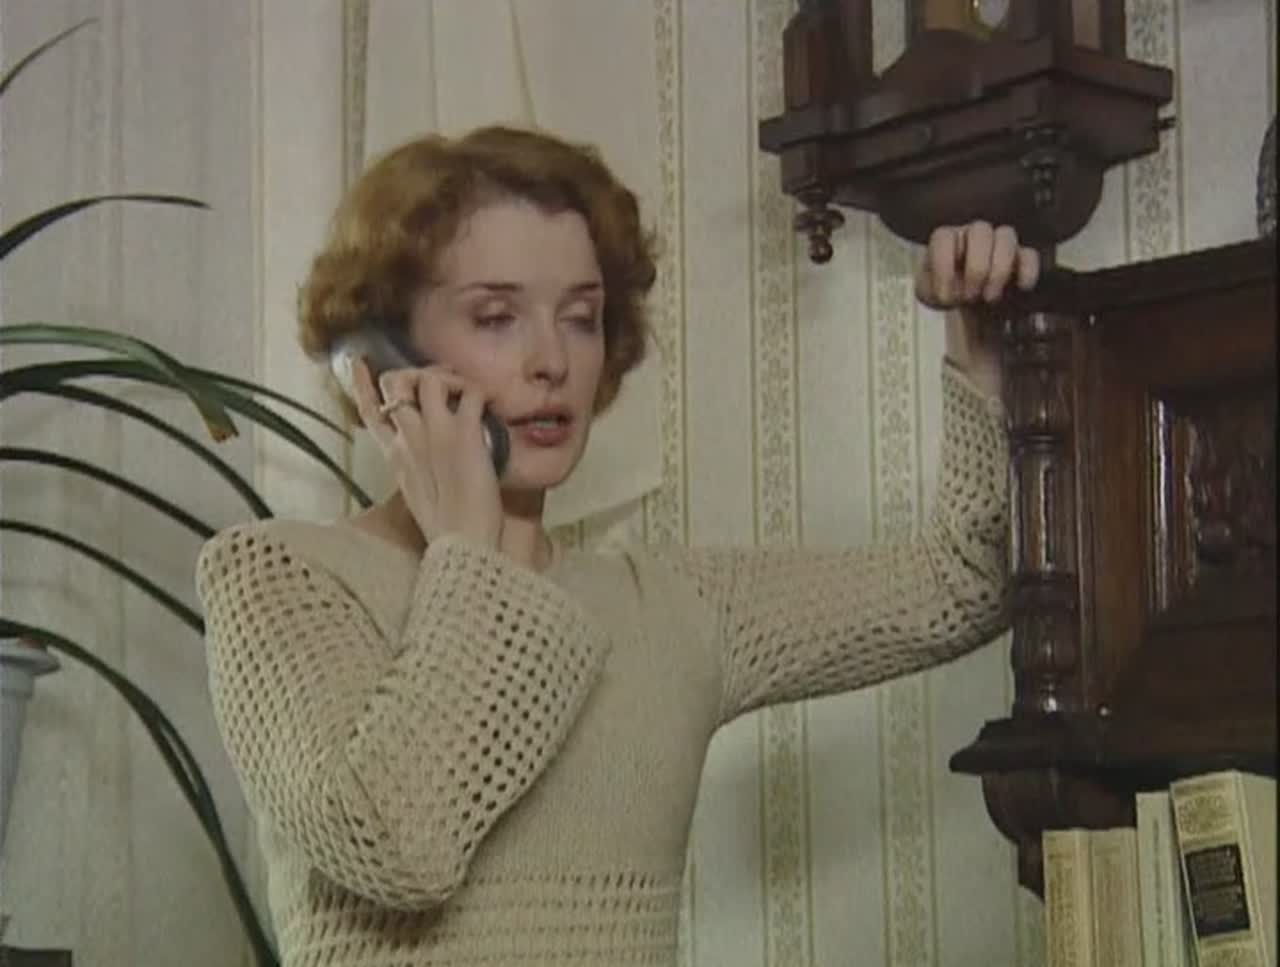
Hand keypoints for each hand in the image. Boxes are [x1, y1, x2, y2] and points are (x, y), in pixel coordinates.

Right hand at [352, 358, 501, 549]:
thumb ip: (413, 468)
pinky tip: (490, 404)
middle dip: (416, 373)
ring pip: (428, 378)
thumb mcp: (415, 494)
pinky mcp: (463, 434)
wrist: (462, 542)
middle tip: (443, 382)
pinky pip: (471, 392)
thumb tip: (427, 457)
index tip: (359, 362)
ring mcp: (434, 432)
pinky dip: (480, 390)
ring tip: (466, 391)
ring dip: (449, 376)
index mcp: (394, 454)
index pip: (368, 411)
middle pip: (394, 383)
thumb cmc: (444, 527)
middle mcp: (408, 437)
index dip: (362, 383)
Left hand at [915, 221, 1039, 308]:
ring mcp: (998, 242)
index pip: (944, 238)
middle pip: (980, 231)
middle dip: (976, 268)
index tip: (945, 296)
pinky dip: (1028, 270)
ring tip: (990, 298)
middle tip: (970, 297)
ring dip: (999, 269)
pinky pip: (1030, 254)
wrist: (967, 300)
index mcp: (947, 239)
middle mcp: (973, 234)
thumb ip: (929, 290)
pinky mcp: (1020, 257)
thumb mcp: (929, 294)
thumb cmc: (947, 291)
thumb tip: (947, 293)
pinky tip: (1021, 288)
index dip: (943, 266)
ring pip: (1006, 236)